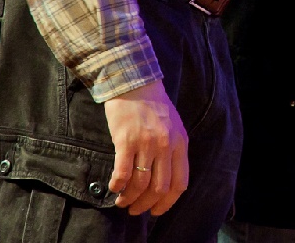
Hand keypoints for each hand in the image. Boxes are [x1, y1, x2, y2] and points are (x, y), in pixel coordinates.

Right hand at [103, 80, 189, 215]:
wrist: (135, 83)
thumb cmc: (154, 106)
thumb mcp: (174, 127)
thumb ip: (173, 150)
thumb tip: (166, 180)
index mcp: (180, 143)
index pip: (180, 183)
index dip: (167, 203)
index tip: (156, 211)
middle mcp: (166, 145)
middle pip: (159, 188)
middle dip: (146, 205)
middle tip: (135, 210)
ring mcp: (146, 143)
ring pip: (140, 184)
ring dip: (129, 199)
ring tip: (122, 201)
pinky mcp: (126, 140)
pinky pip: (123, 172)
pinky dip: (118, 185)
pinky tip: (114, 187)